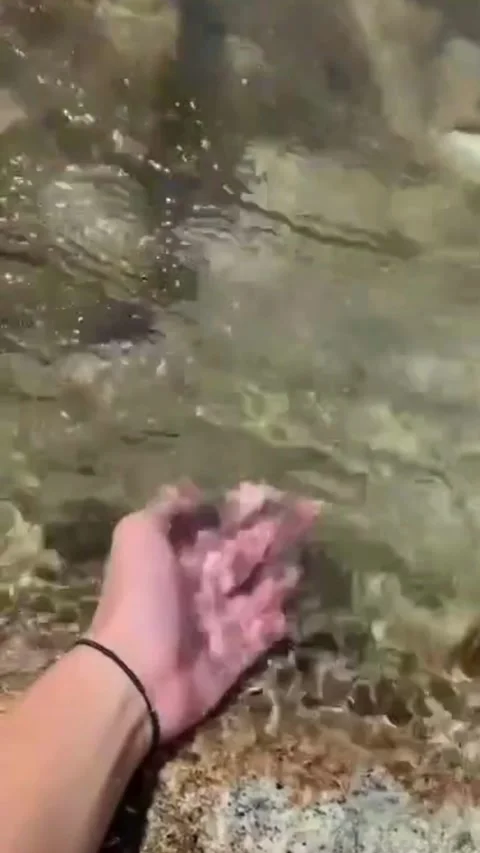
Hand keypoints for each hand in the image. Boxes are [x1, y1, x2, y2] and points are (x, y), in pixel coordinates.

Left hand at [88, 482, 318, 743]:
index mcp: (179, 556)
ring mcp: (218, 622)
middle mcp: (200, 586)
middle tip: (310, 514)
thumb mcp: (139, 536)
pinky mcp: (234, 657)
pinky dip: (274, 620)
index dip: (246, 509)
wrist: (135, 674)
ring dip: (280, 576)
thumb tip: (196, 491)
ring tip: (304, 557)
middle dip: (274, 534)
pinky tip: (288, 605)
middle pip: (245, 554)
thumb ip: (168, 510)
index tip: (275, 494)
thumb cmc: (140, 597)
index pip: (220, 526)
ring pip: (258, 592)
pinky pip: (261, 634)